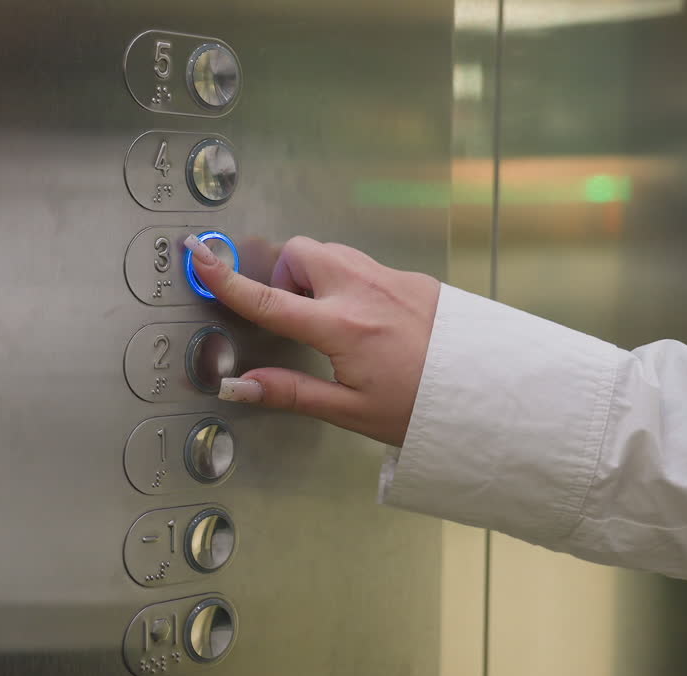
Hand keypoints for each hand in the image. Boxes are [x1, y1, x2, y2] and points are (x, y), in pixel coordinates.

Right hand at [184, 234, 440, 446]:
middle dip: (285, 273)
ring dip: (317, 275)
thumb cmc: (424, 408)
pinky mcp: (414, 279)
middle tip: (293, 312)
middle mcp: (365, 292)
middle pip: (301, 252)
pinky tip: (366, 322)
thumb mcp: (351, 411)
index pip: (268, 299)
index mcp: (343, 328)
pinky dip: (351, 283)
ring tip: (329, 321)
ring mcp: (392, 279)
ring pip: (334, 253)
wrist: (488, 395)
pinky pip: (366, 266)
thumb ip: (291, 392)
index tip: (198, 255)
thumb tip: (240, 386)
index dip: (225, 278)